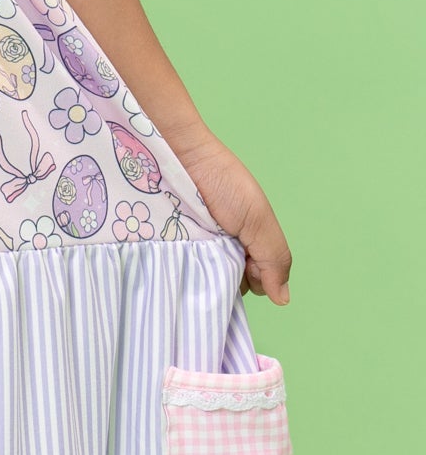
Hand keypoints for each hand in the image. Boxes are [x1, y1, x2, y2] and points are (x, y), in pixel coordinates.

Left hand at [172, 126, 291, 304]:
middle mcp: (223, 246)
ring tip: (201, 253)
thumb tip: (283, 299)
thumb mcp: (258, 220)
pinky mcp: (172, 243)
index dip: (253, 279)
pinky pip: (180, 267)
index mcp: (249, 241)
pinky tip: (183, 258)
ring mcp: (197, 246)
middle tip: (221, 255)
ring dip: (205, 273)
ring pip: (205, 279)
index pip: (256, 280)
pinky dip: (184, 267)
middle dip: (229, 278)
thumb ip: (274, 258)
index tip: (245, 266)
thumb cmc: (225, 182)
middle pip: (231, 282)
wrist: (183, 155)